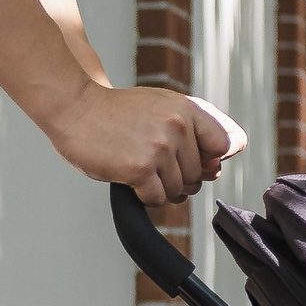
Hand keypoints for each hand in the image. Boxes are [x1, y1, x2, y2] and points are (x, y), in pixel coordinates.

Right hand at [48, 83, 241, 202]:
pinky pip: (158, 199)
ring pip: (180, 190)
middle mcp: (178, 126)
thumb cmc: (119, 112)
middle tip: (154, 165)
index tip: (197, 161)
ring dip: (162, 189)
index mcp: (188, 109)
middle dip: (180, 178)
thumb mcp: (163, 106)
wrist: (75, 108)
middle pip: (200, 174)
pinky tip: (131, 179)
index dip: (213, 159)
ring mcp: (159, 148)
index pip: (229, 143)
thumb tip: (217, 167)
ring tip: (141, 169)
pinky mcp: (139, 169)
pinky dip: (146, 196)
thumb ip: (195, 129)